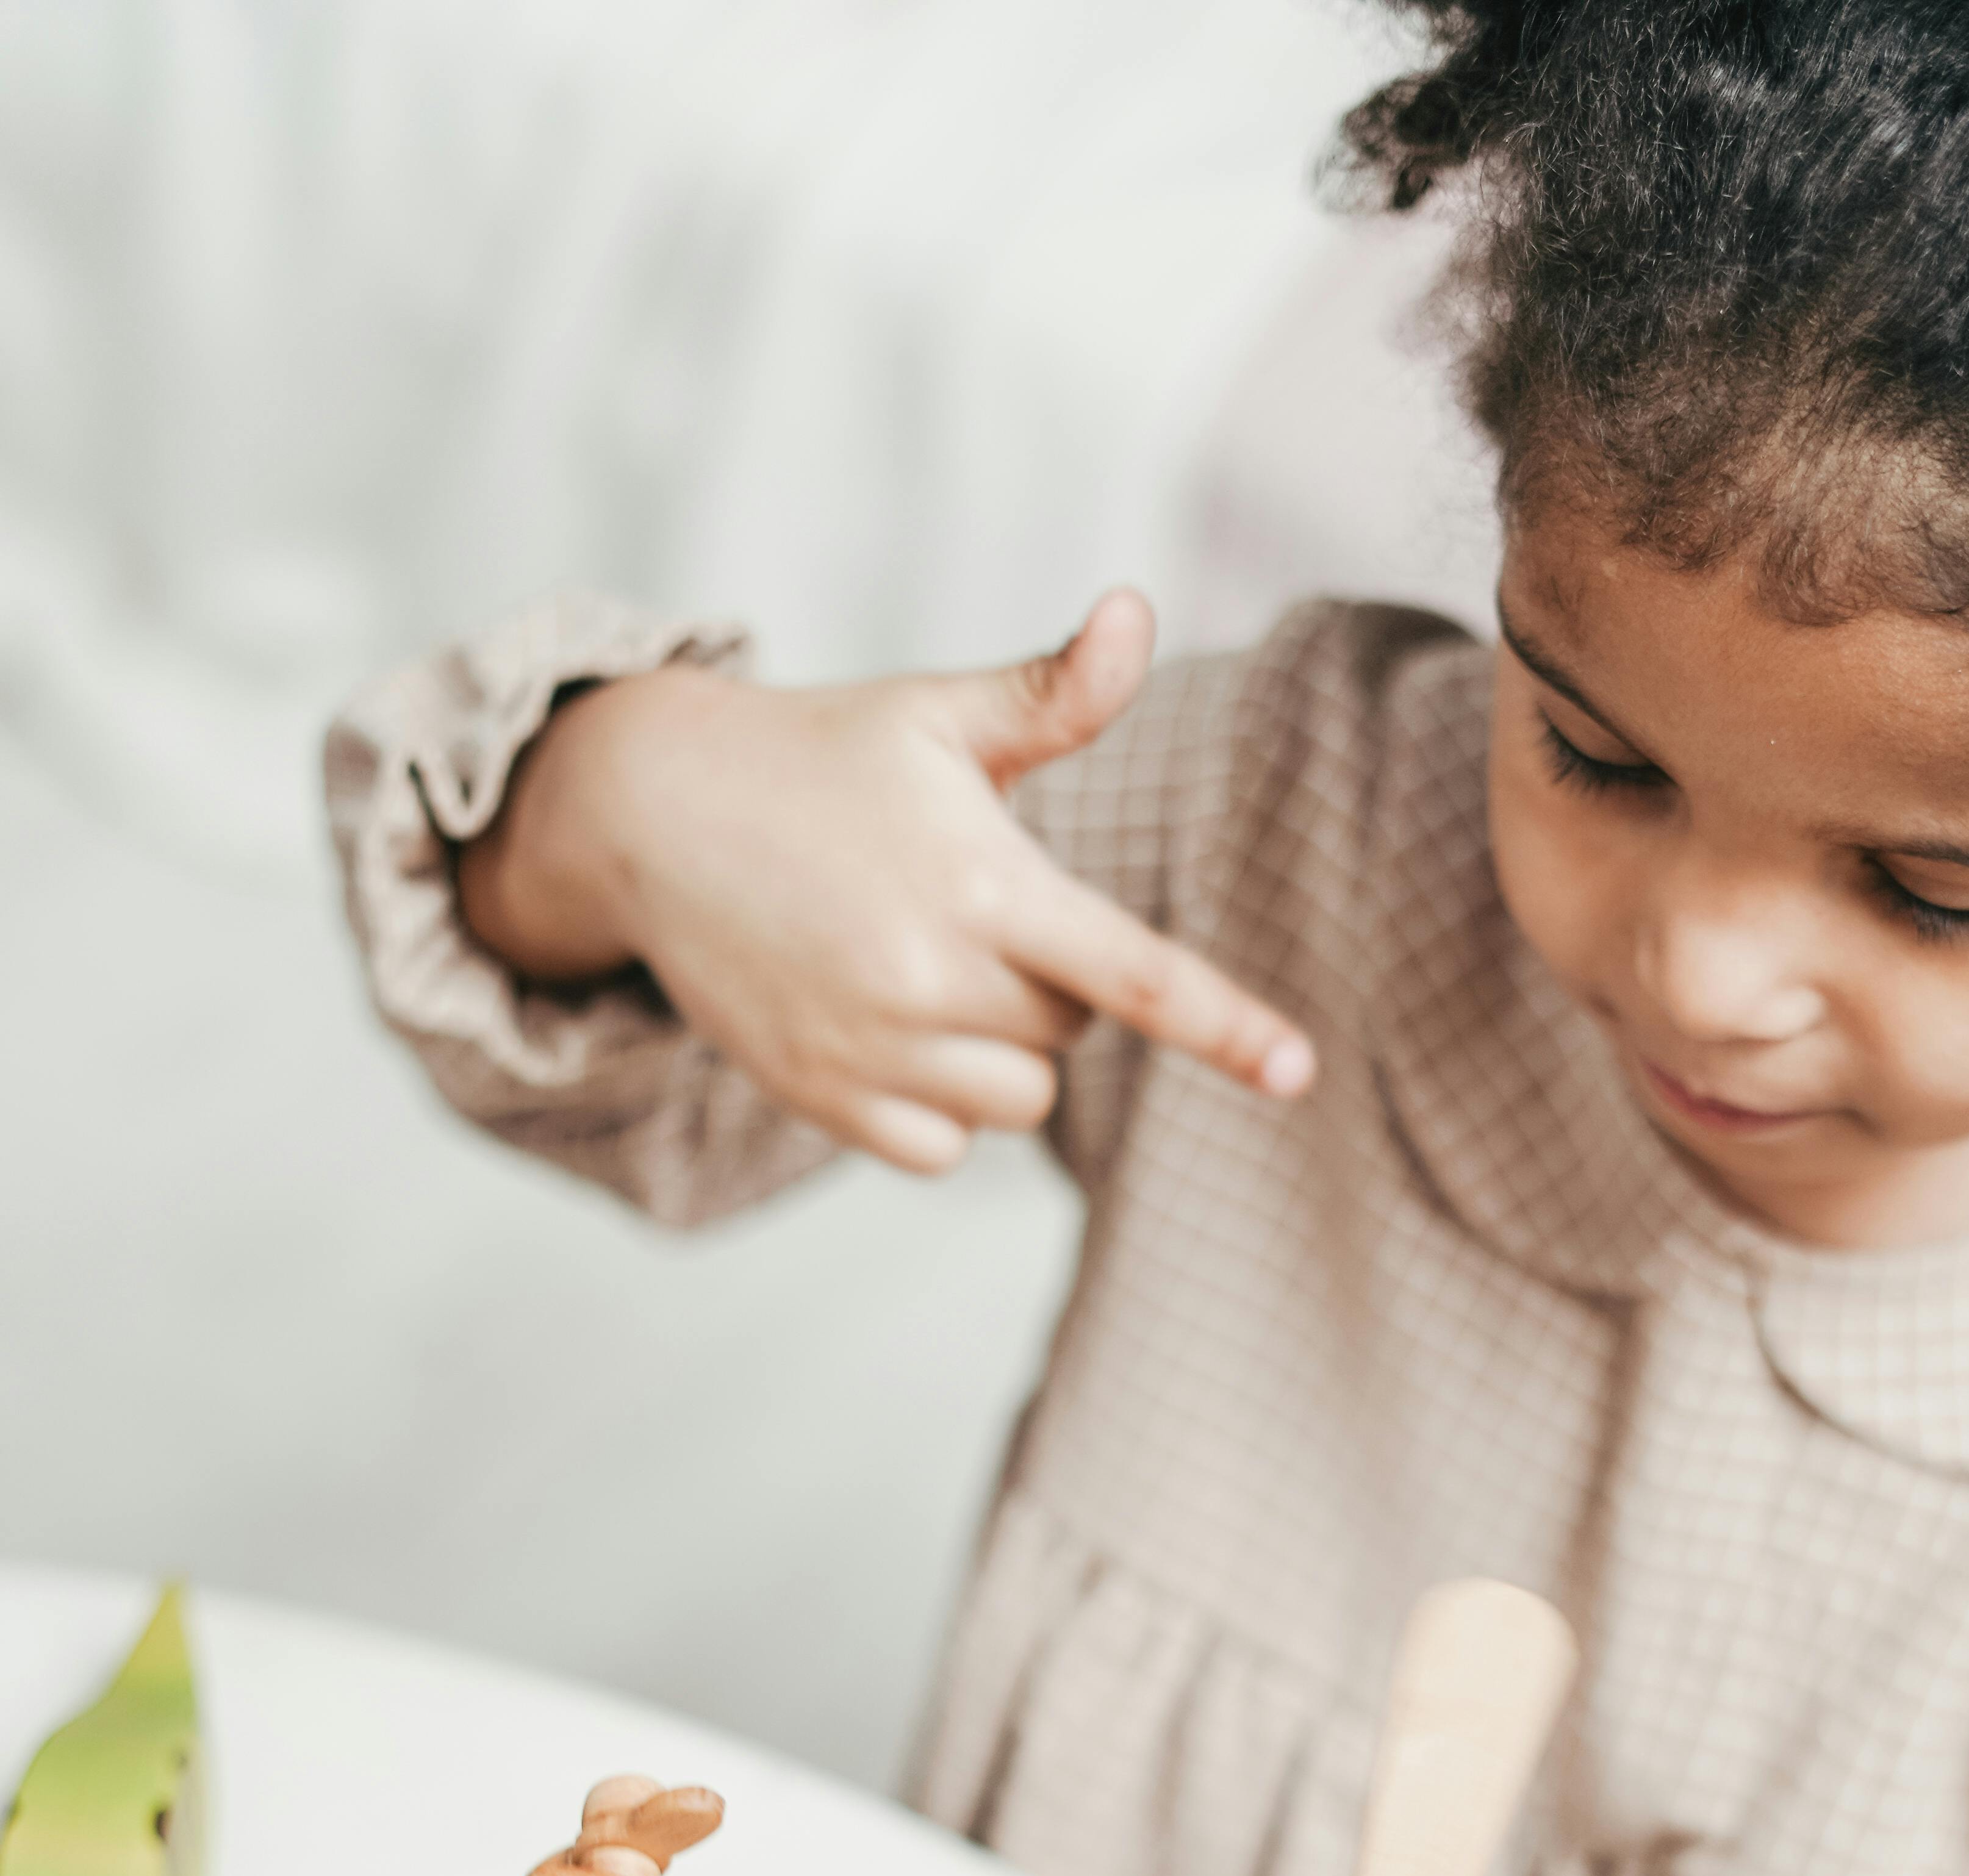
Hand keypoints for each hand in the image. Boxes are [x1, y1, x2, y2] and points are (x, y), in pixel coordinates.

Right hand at [454, 589, 1315, 1173]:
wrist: (651, 816)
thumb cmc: (823, 757)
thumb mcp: (938, 714)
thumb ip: (1054, 692)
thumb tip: (1134, 613)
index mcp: (980, 881)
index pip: (1132, 972)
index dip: (1226, 1024)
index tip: (1299, 1070)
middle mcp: (927, 976)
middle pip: (1071, 1034)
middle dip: (1046, 982)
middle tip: (963, 911)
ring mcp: (872, 1048)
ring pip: (1017, 1101)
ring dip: (999, 1052)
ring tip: (921, 966)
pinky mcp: (824, 1099)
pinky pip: (944, 1151)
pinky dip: (938, 1109)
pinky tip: (882, 1025)